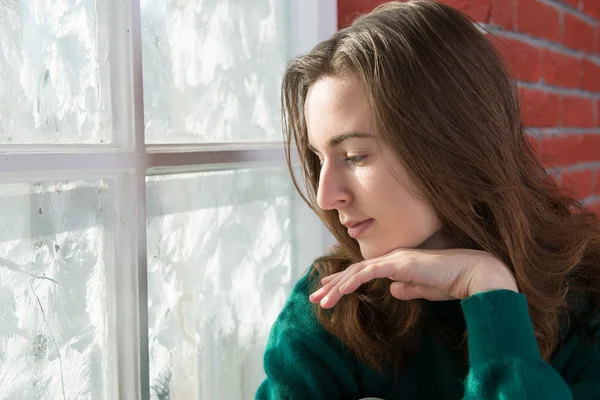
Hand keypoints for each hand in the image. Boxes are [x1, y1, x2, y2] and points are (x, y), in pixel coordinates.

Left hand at [309, 248, 517, 308]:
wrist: (473, 274)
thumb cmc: (453, 281)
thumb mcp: (424, 289)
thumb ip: (408, 288)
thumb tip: (393, 290)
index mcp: (398, 263)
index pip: (365, 272)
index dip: (345, 282)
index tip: (330, 293)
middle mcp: (393, 258)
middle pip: (355, 271)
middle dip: (333, 284)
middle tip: (315, 297)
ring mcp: (395, 259)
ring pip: (357, 272)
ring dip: (337, 288)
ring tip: (321, 301)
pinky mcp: (400, 263)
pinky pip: (369, 273)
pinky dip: (352, 282)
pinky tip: (339, 292)